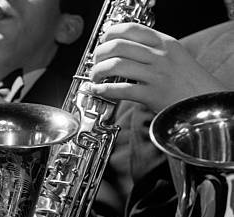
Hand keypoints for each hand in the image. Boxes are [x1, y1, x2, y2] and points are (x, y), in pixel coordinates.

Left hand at [89, 23, 225, 112]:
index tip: (103, 42)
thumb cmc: (188, 82)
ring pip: (116, 65)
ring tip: (95, 77)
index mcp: (165, 43)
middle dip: (99, 54)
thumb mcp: (174, 56)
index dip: (110, 34)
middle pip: (118, 46)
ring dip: (98, 71)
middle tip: (95, 61)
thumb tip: (123, 49)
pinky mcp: (152, 95)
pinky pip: (121, 90)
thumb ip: (153, 50)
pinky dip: (104, 89)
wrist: (205, 102)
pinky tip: (98, 90)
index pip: (131, 29)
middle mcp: (160, 56)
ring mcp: (156, 75)